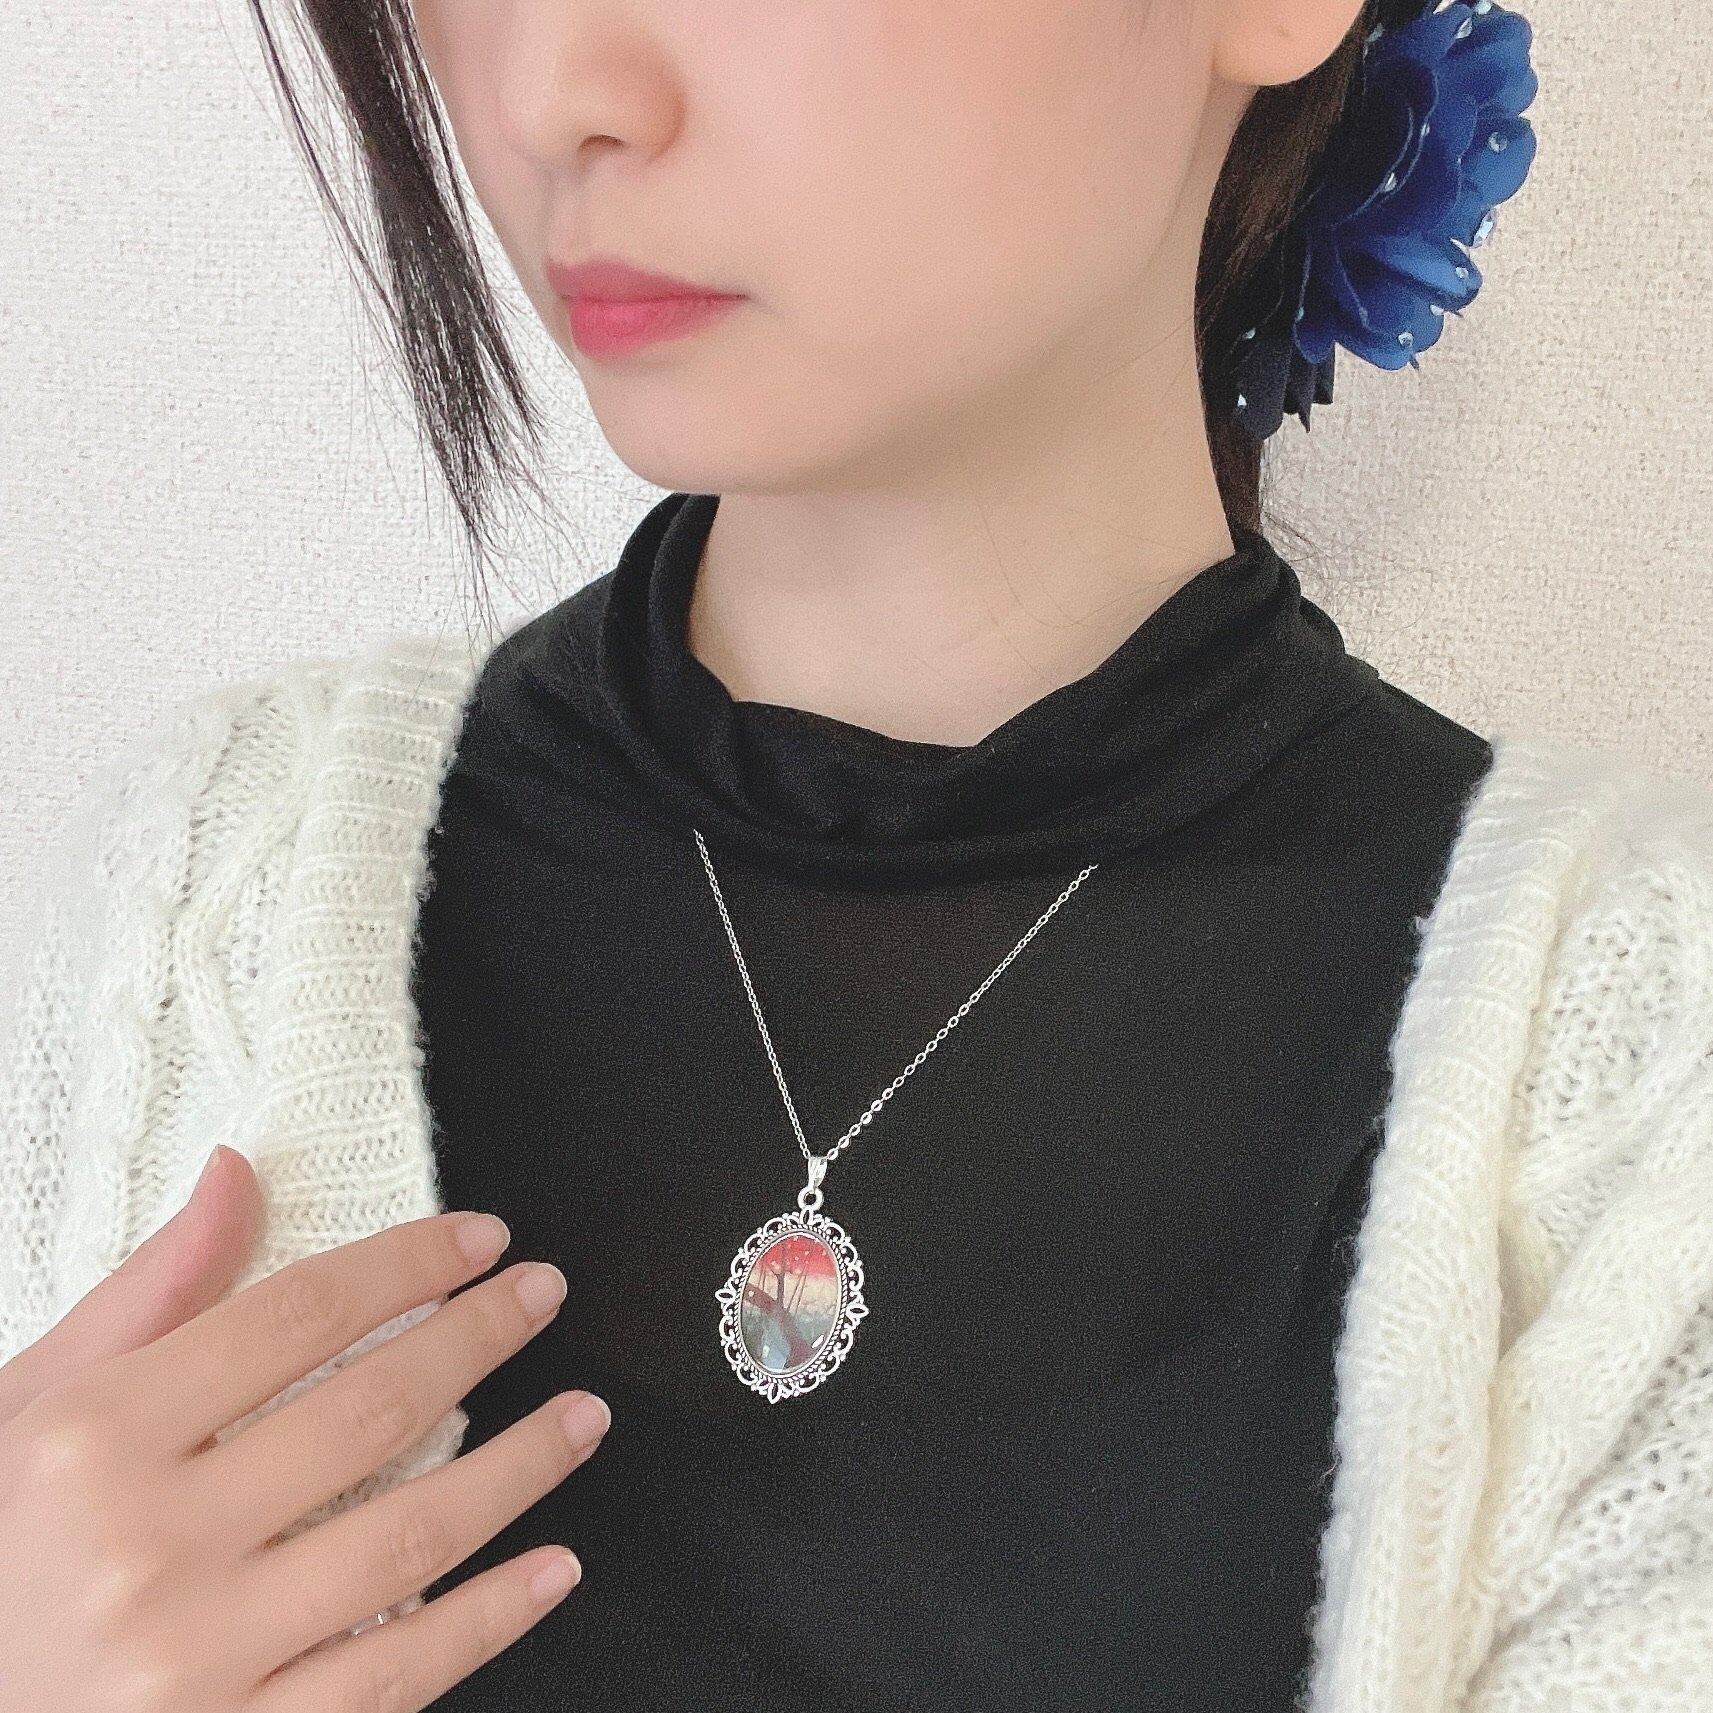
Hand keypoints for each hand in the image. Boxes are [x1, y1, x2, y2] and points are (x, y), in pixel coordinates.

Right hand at [0, 1143, 609, 1710]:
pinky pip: (391, 1678)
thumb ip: (149, 1293)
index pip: (298, 1314)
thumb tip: (239, 1174)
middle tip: (543, 1295)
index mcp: (97, 1440)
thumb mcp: (29, 1411)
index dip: (408, 1263)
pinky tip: (553, 1567)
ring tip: (583, 1416)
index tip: (480, 1240)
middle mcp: (148, 1545)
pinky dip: (486, 1621)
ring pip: (407, 1538)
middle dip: (479, 1337)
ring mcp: (196, 1660)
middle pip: (369, 1410)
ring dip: (519, 1467)